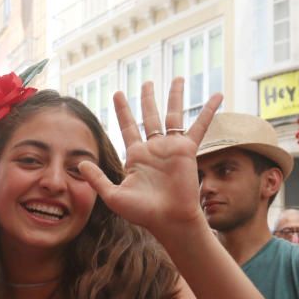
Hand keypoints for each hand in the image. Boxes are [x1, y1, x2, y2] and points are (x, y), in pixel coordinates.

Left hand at [78, 78, 221, 238]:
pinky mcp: (187, 150)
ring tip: (178, 78)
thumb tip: (81, 163)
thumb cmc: (142, 212)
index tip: (117, 93)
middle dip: (147, 99)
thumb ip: (97, 178)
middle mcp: (153, 149)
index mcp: (136, 156)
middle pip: (149, 116)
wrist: (168, 220)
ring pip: (173, 115)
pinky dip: (208, 111)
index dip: (122, 110)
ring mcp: (171, 148)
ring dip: (175, 96)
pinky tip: (217, 95)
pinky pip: (199, 126)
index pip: (127, 127)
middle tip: (147, 82)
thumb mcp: (113, 195)